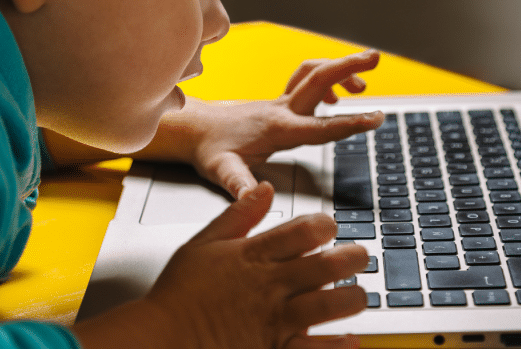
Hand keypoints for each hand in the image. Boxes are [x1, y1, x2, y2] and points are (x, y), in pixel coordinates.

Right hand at [146, 182, 367, 348]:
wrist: (160, 338)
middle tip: (360, 256)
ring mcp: (273, 320)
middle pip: (325, 266)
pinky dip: (336, 346)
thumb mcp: (204, 242)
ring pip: (327, 306)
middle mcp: (269, 286)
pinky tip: (350, 339)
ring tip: (359, 295)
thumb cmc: (180, 293)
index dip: (325, 225)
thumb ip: (238, 215)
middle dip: (351, 258)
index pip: (302, 231)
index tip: (330, 226)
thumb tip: (264, 188)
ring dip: (351, 300)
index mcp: (254, 256)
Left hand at [184, 50, 383, 198]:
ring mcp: (280, 103)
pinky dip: (326, 79)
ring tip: (364, 80)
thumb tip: (253, 198)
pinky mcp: (278, 102)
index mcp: (278, 128)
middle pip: (319, 79)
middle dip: (349, 66)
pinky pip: (306, 80)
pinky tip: (335, 96)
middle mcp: (282, 109)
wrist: (195, 130)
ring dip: (340, 69)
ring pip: (313, 73)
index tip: (375, 118)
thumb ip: (239, 184)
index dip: (351, 122)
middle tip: (376, 58)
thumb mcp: (222, 171)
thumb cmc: (210, 151)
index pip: (321, 125)